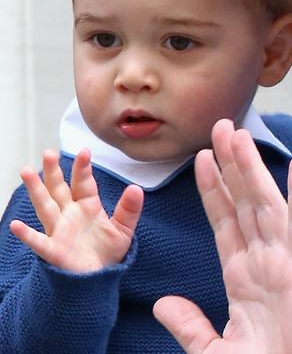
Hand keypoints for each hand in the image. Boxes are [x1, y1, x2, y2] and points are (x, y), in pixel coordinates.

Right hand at [10, 148, 143, 272]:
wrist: (100, 277)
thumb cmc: (108, 251)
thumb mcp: (124, 229)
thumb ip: (129, 209)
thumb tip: (137, 188)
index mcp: (88, 206)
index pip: (83, 183)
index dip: (83, 168)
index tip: (84, 151)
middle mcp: (70, 215)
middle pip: (59, 189)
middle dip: (53, 172)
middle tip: (48, 153)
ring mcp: (59, 231)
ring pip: (45, 207)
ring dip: (36, 190)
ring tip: (26, 172)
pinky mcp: (54, 251)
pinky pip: (39, 242)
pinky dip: (27, 235)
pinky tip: (16, 225)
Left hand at [154, 119, 291, 353]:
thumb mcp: (212, 351)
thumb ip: (189, 324)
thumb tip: (163, 304)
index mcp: (240, 276)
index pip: (223, 220)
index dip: (212, 188)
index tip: (201, 158)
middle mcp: (262, 260)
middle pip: (243, 201)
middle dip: (230, 164)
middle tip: (220, 127)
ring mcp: (284, 260)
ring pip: (264, 202)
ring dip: (251, 168)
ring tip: (238, 134)